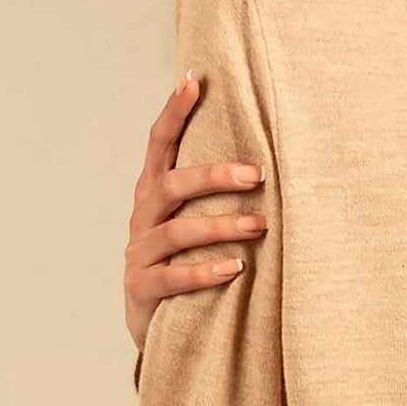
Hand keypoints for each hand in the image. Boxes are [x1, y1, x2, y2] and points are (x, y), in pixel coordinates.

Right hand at [124, 70, 268, 356]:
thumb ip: (212, 190)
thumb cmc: (187, 260)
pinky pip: (173, 279)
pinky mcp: (142, 290)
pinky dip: (205, 272)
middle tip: (258, 175)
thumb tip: (267, 151)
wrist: (155, 325)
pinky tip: (236, 268)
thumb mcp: (194, 219)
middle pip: (172, 186)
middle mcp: (143, 218)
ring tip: (258, 226)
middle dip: (214, 176)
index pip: (159, 144)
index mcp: (153, 193)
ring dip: (220, 226)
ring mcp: (139, 254)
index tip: (193, 80)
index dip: (173, 112)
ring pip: (177, 232)